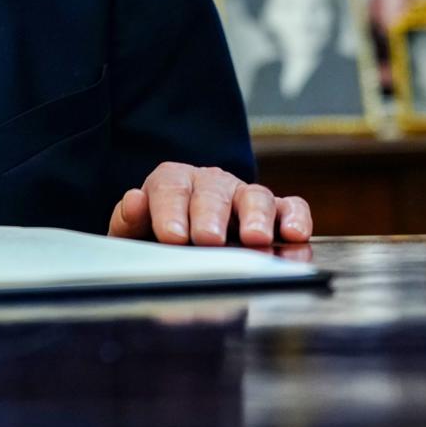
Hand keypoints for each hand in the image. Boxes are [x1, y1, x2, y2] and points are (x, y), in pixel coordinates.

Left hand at [107, 162, 311, 246]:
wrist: (188, 244)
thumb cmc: (160, 238)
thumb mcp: (136, 233)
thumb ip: (129, 221)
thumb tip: (134, 200)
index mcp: (173, 182)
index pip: (170, 188)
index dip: (170, 211)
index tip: (172, 236)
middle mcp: (211, 183)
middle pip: (213, 192)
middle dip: (210, 216)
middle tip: (207, 239)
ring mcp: (245, 196)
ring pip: (255, 196)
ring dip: (256, 217)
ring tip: (255, 239)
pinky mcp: (276, 213)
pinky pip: (291, 207)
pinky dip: (296, 218)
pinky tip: (295, 236)